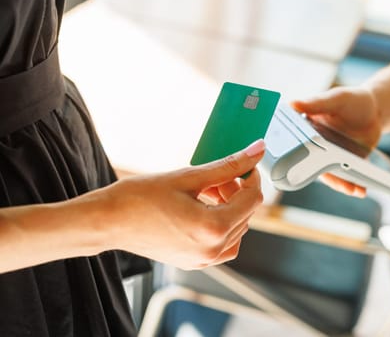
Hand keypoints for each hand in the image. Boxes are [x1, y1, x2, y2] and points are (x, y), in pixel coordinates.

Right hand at [89, 140, 265, 269]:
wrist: (108, 221)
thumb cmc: (139, 198)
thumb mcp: (188, 177)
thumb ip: (227, 165)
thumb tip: (256, 151)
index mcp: (213, 229)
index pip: (252, 200)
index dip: (251, 178)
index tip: (244, 165)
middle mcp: (211, 250)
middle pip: (246, 215)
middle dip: (237, 191)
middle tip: (218, 175)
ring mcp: (202, 260)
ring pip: (237, 230)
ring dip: (230, 207)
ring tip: (208, 190)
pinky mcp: (193, 262)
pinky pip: (223, 245)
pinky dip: (221, 224)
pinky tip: (204, 208)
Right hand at [291, 87, 381, 196]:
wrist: (375, 112)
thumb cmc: (352, 100)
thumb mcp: (335, 99)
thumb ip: (315, 103)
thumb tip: (292, 103)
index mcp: (305, 131)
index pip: (293, 147)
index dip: (292, 161)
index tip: (294, 172)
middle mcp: (314, 147)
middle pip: (312, 167)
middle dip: (322, 178)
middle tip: (334, 182)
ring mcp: (329, 158)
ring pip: (329, 176)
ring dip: (340, 185)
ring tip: (352, 189)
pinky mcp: (344, 166)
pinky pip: (345, 178)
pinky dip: (352, 186)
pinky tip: (360, 190)